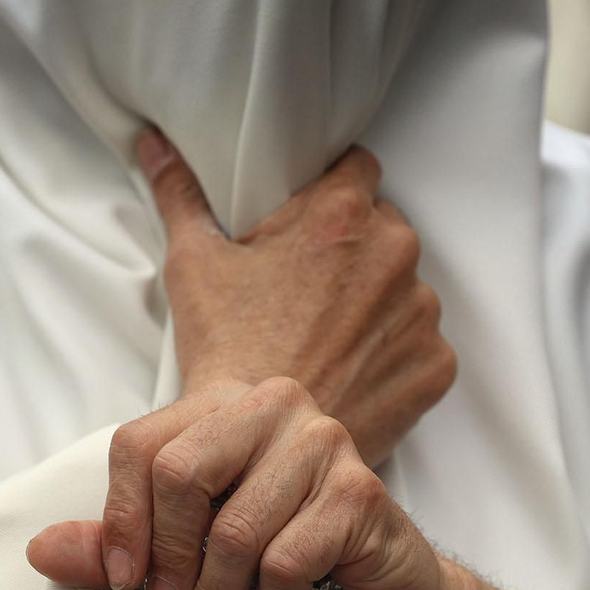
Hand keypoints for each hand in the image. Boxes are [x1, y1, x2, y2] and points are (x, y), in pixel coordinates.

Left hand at [27, 377, 441, 589]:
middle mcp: (272, 406)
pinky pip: (287, 560)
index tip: (120, 579)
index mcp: (221, 405)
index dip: (119, 518)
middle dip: (166, 560)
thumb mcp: (193, 547)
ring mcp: (322, 442)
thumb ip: (122, 544)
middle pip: (182, 472)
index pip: (142, 445)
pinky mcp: (360, 491)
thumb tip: (41, 551)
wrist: (385, 588)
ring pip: (235, 530)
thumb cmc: (284, 556)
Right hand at [137, 128, 455, 467]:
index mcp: (342, 213)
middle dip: (354, 252)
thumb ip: (180, 194)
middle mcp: (395, 252)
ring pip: (405, 288)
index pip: (357, 169)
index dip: (333, 194)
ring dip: (378, 303)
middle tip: (309, 293)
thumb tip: (153, 144)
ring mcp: (421, 310)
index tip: (312, 228)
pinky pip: (422, 344)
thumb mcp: (194, 264)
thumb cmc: (227, 352)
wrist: (260, 445)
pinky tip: (354, 371)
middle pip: (384, 229)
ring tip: (330, 338)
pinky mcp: (436, 363)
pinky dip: (396, 355)